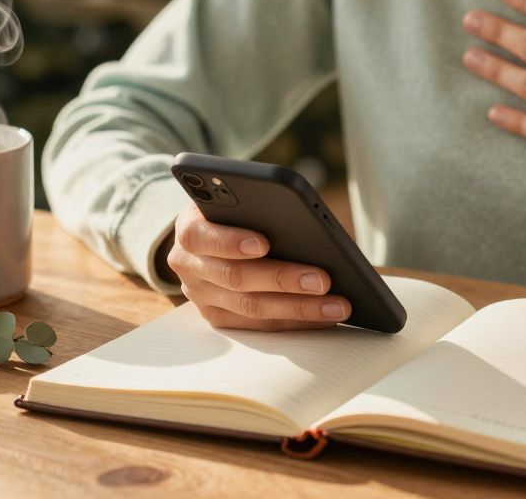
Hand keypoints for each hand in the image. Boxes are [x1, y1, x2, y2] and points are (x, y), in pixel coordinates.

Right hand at [165, 202, 351, 329]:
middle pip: (236, 278)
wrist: (207, 235)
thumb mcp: (235, 198)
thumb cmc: (232, 212)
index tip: (264, 243)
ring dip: (300, 308)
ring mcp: (202, 296)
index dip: (231, 241)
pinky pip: (259, 326)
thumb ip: (255, 206)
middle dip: (283, 280)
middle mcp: (189, 266)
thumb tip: (302, 222)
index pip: (201, 236)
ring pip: (251, 308)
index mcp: (189, 228)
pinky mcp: (218, 318)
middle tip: (323, 280)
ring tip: (337, 304)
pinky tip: (325, 315)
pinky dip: (295, 321)